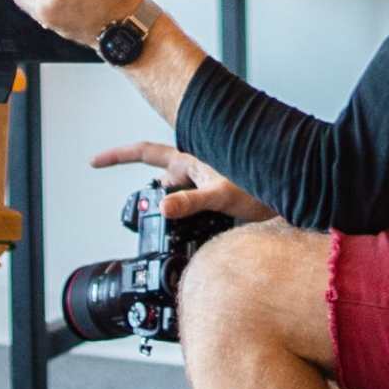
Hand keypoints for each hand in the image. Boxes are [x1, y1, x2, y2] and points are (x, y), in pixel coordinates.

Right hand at [93, 140, 268, 224]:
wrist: (293, 189)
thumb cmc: (263, 183)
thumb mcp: (222, 195)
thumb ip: (192, 201)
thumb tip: (163, 207)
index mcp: (190, 159)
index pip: (145, 153)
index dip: (118, 156)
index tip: (95, 161)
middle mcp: (195, 166)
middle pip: (159, 179)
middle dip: (150, 197)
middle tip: (144, 219)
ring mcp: (205, 180)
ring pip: (176, 194)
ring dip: (174, 212)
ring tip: (184, 230)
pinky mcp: (216, 195)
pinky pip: (191, 206)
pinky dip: (188, 220)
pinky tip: (196, 235)